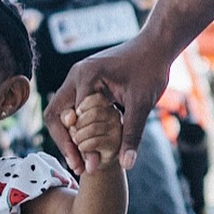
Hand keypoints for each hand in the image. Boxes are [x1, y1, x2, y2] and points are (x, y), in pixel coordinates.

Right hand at [46, 31, 172, 174]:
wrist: (157, 46)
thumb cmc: (151, 69)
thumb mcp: (142, 103)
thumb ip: (132, 133)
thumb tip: (127, 163)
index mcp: (86, 77)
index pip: (73, 117)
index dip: (79, 145)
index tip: (89, 166)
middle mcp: (76, 76)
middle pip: (56, 115)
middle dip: (65, 142)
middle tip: (78, 167)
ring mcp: (78, 79)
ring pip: (62, 112)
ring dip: (69, 136)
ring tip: (82, 162)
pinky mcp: (86, 84)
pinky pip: (73, 108)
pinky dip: (78, 127)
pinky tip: (89, 146)